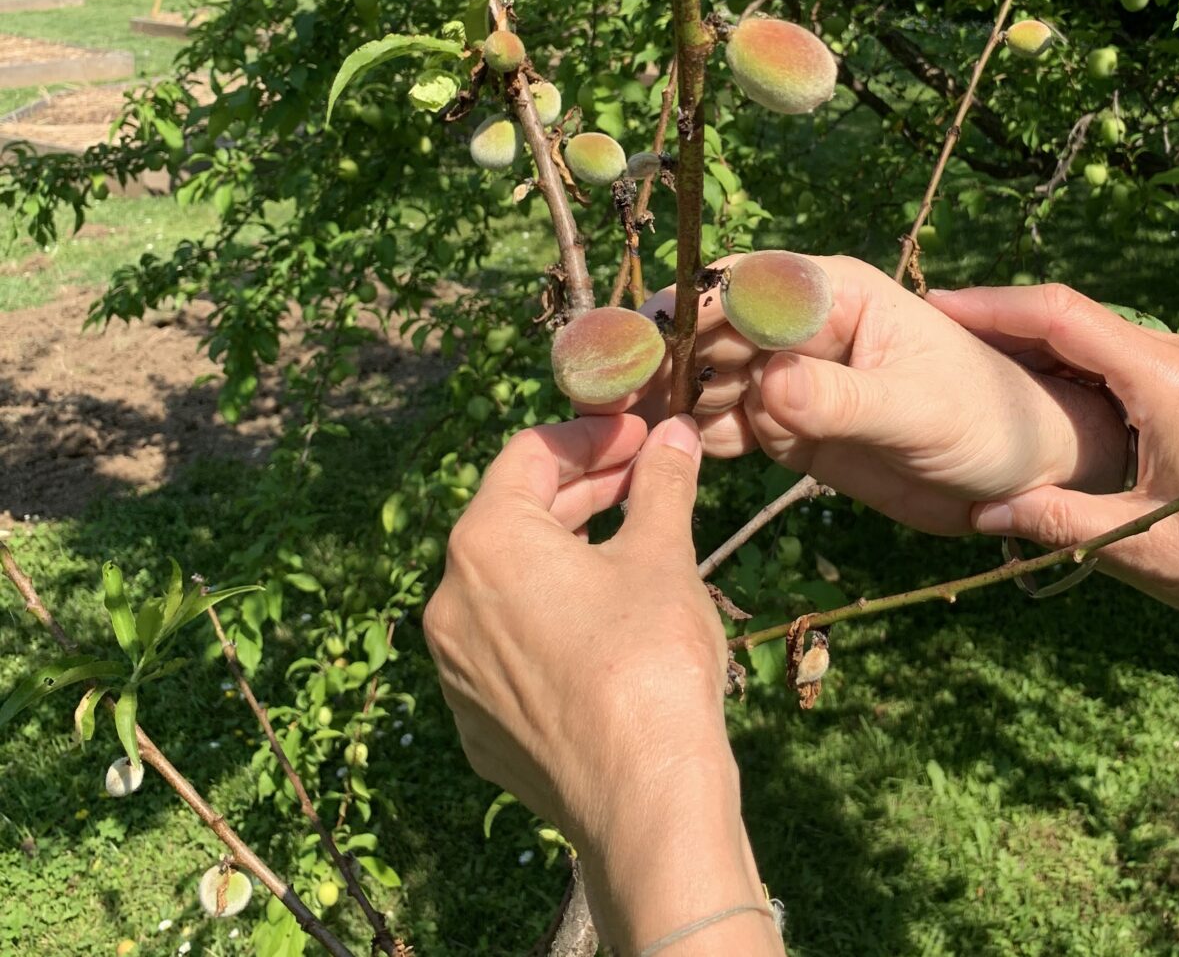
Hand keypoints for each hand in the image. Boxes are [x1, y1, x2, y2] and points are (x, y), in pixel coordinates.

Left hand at [424, 415, 781, 952]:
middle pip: (514, 518)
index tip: (641, 436)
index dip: (591, 435)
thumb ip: (662, 484)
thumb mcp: (662, 556)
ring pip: (508, 588)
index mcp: (485, 545)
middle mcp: (450, 603)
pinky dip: (551, 621)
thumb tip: (676, 434)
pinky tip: (606, 626)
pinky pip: (509, 650)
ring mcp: (456, 672)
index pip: (529, 455)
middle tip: (645, 479)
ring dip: (566, 555)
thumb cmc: (651, 660)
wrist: (644, 796)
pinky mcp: (478, 725)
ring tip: (632, 546)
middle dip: (582, 491)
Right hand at [639, 255, 1128, 534]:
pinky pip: (730, 425)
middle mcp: (801, 327)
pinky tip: (676, 453)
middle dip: (662, 360)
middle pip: (710, 333)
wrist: (1017, 471)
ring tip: (628, 431)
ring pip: (711, 380)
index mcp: (832, 293)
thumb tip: (770, 389)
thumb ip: (842, 400)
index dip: (685, 309)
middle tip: (612, 400)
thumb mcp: (917, 408)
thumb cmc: (986, 416)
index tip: (638, 343)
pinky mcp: (790, 426)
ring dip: (671, 401)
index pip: (743, 287)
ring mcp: (792, 378)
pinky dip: (702, 437)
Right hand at [930, 284, 1178, 632]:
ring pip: (1088, 334)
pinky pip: (1109, 358)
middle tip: (932, 331)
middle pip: (1071, 315)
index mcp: (1165, 383)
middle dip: (999, 317)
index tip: (936, 309)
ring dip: (1026, 338)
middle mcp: (1177, 358)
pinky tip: (1018, 386)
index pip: (1064, 318)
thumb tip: (977, 511)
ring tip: (960, 353)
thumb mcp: (1140, 548)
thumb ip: (1056, 521)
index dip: (994, 307)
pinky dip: (1058, 363)